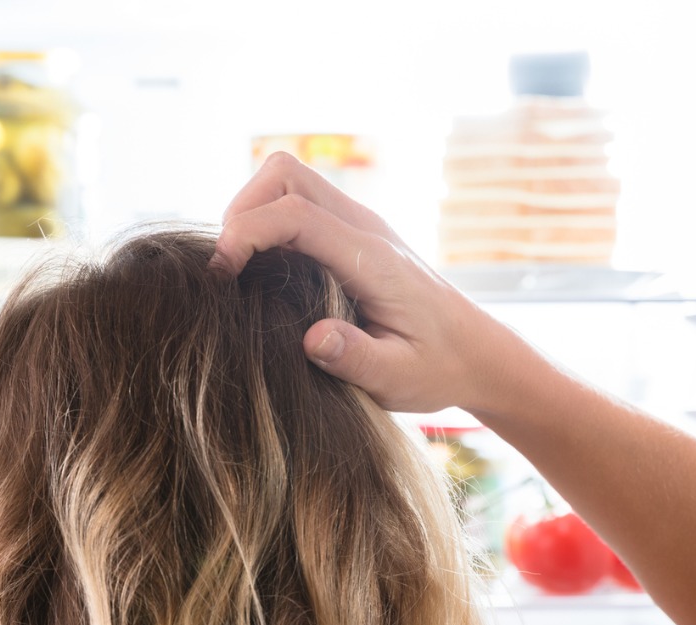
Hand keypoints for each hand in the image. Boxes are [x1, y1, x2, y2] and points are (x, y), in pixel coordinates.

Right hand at [212, 153, 529, 414]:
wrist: (475, 353)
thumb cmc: (436, 368)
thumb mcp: (398, 379)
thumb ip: (356, 358)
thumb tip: (313, 339)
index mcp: (372, 259)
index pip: (295, 214)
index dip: (245, 234)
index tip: (220, 276)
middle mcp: (364, 228)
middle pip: (284, 174)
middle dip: (241, 210)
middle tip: (225, 269)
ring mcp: (358, 225)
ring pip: (288, 180)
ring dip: (251, 212)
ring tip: (237, 269)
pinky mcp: (352, 232)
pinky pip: (298, 202)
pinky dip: (267, 223)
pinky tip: (262, 273)